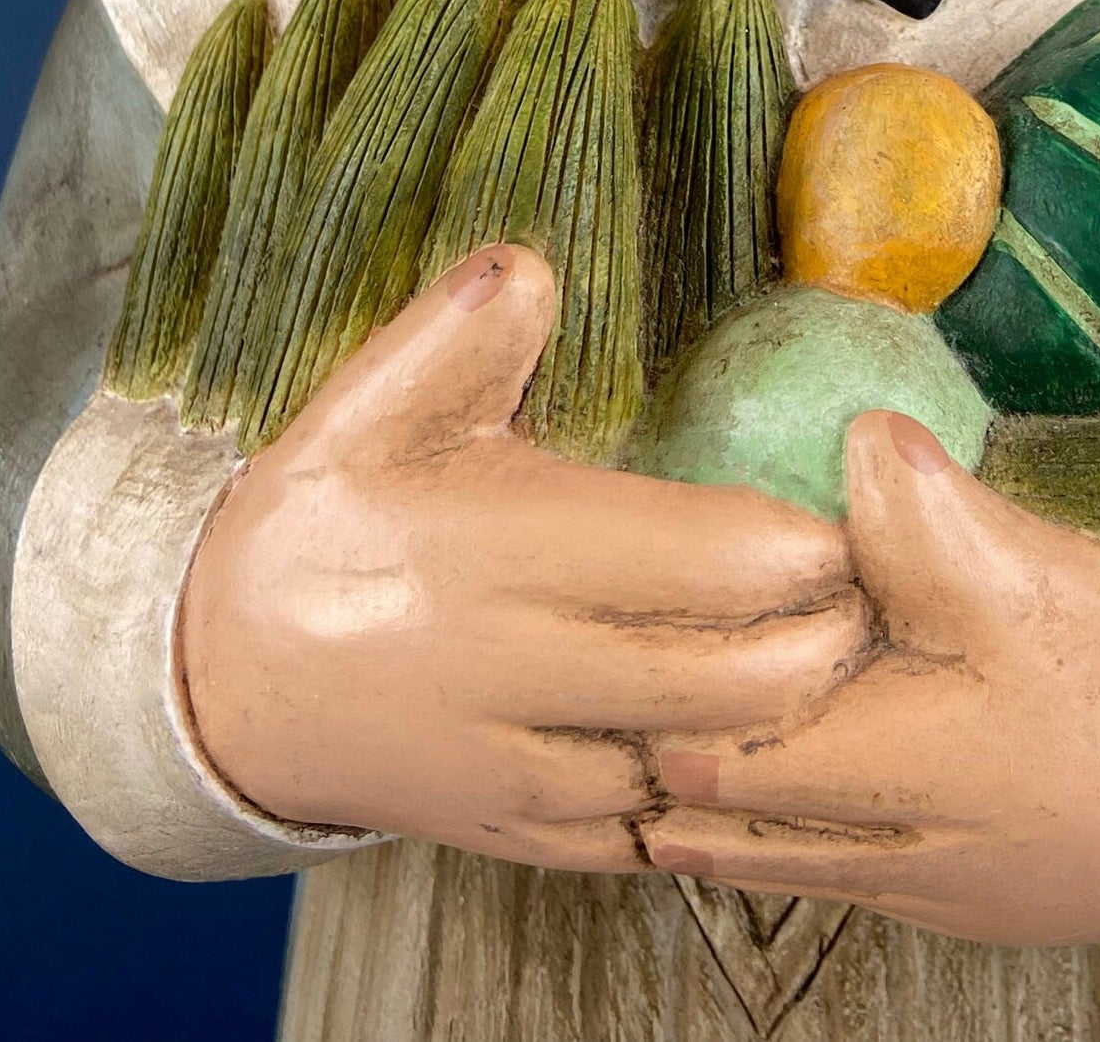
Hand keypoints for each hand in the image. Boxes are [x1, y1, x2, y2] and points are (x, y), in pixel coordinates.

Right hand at [181, 247, 870, 870]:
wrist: (221, 683)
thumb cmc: (320, 522)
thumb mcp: (364, 404)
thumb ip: (457, 331)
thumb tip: (533, 263)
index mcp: (498, 554)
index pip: (694, 563)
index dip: (796, 546)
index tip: (853, 508)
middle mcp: (516, 675)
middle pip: (724, 684)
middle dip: (825, 644)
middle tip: (878, 588)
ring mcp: (519, 771)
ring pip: (698, 775)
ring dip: (783, 728)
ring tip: (843, 661)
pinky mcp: (518, 835)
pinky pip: (650, 837)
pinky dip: (716, 797)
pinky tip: (759, 743)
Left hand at [643, 412, 1099, 944]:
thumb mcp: (1047, 584)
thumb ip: (935, 520)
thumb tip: (856, 439)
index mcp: (893, 775)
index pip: (707, 754)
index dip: (663, 680)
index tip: (642, 600)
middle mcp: (886, 851)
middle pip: (713, 818)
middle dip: (662, 742)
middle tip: (621, 652)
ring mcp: (917, 881)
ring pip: (762, 847)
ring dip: (712, 783)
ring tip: (670, 695)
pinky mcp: (953, 883)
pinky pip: (828, 858)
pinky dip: (778, 810)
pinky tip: (780, 745)